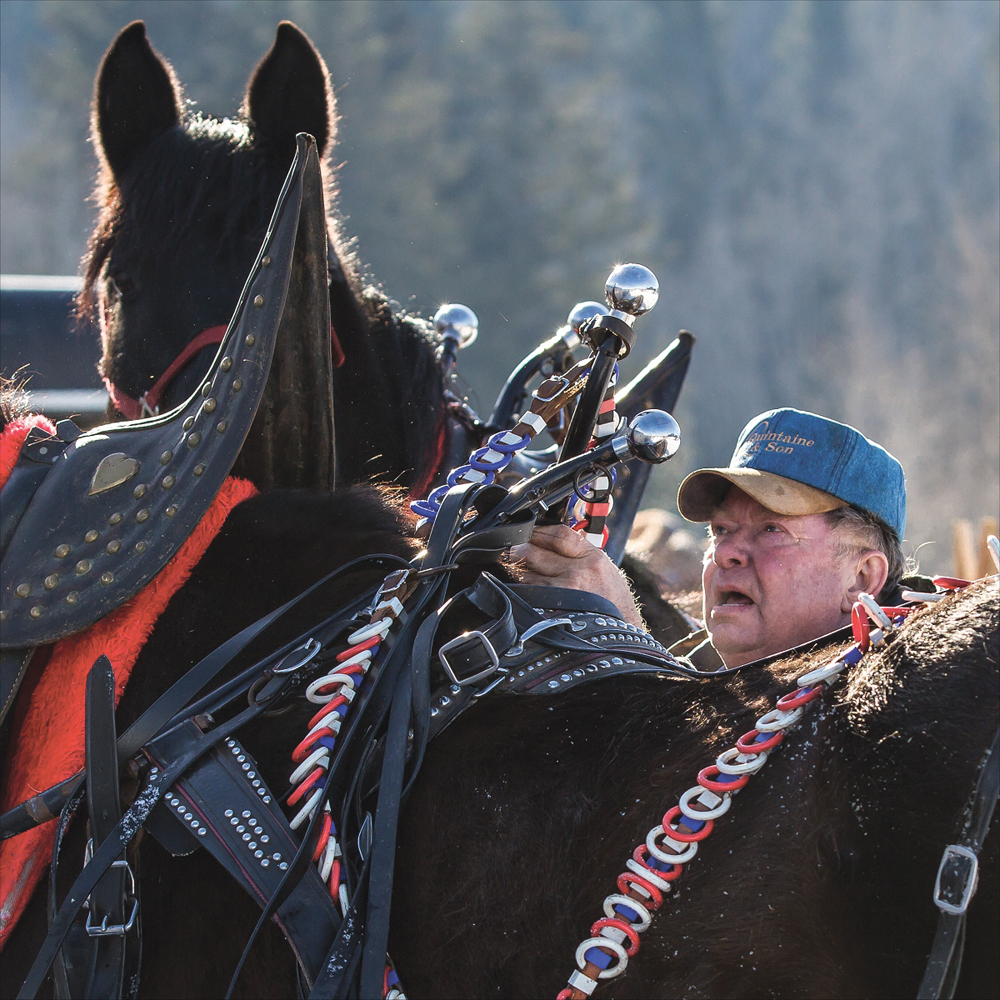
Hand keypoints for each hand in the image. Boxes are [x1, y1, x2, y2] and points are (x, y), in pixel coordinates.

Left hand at [510, 523, 643, 626]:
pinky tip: (521, 586)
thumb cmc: (614, 602)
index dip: (539, 530)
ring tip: (517, 568)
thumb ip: (581, 552)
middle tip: (515, 548)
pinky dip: (521, 587)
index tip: (530, 529)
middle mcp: (578, 572)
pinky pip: (527, 592)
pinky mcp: (551, 610)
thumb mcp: (606, 569)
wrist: (622, 636)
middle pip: (536, 551)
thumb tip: (555, 539)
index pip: (559, 534)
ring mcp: (563, 592)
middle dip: (521, 548)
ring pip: (527, 572)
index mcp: (593, 558)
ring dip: (518, 569)